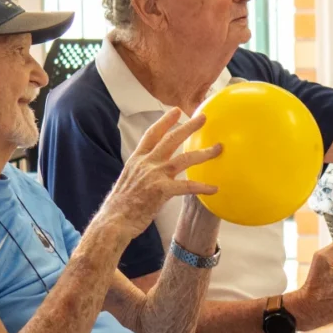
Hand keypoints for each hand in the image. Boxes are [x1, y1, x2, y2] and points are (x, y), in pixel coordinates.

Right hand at [99, 108, 221, 238]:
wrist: (114, 221)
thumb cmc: (120, 206)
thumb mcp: (128, 181)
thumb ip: (141, 173)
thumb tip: (148, 174)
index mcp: (137, 160)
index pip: (152, 134)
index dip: (165, 121)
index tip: (177, 111)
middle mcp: (146, 163)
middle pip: (171, 139)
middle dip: (188, 126)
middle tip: (203, 118)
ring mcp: (154, 175)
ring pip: (184, 158)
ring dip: (203, 153)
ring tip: (218, 148)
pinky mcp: (161, 190)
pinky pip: (187, 186)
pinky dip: (202, 187)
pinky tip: (214, 188)